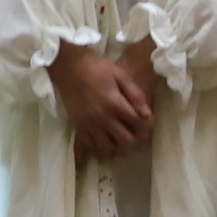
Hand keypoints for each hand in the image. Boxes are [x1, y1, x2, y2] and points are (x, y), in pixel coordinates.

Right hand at [50, 41, 155, 157]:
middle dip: (134, 138)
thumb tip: (147, 114)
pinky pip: (90, 145)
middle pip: (125, 141)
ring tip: (119, 137)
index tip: (146, 124)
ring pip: (107, 148)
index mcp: (115, 104)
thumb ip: (135, 94)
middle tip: (134, 132)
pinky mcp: (78, 126)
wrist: (69, 68)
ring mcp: (88, 124)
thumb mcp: (120, 74)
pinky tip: (104, 138)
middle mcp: (102, 118)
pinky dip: (99, 145)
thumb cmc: (97, 68)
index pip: (137, 124)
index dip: (146, 126)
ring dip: (116, 146)